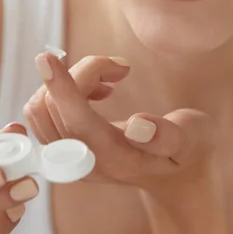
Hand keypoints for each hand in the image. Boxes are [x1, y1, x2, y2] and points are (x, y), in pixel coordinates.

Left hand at [23, 53, 222, 200]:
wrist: (176, 176)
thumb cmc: (186, 149)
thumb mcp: (190, 139)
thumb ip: (167, 136)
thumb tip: (138, 127)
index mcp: (117, 159)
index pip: (77, 121)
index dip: (61, 87)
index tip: (46, 57)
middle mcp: (85, 163)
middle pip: (56, 106)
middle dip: (84, 72)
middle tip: (121, 67)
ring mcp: (70, 158)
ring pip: (42, 108)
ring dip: (69, 81)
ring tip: (108, 80)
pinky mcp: (63, 150)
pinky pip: (42, 113)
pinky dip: (61, 92)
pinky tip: (96, 90)